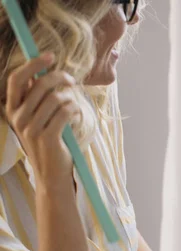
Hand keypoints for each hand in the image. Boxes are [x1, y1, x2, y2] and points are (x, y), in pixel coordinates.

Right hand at [5, 52, 79, 185]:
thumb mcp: (36, 118)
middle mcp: (18, 118)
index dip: (33, 64)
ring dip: (69, 97)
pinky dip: (74, 109)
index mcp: (12, 109)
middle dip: (59, 77)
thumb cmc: (48, 141)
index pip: (16, 79)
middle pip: (39, 85)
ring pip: (55, 98)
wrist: (52, 173)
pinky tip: (76, 113)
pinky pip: (65, 112)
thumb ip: (35, 98)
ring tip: (73, 103)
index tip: (50, 55)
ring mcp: (31, 129)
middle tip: (72, 80)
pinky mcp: (47, 137)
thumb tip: (42, 72)